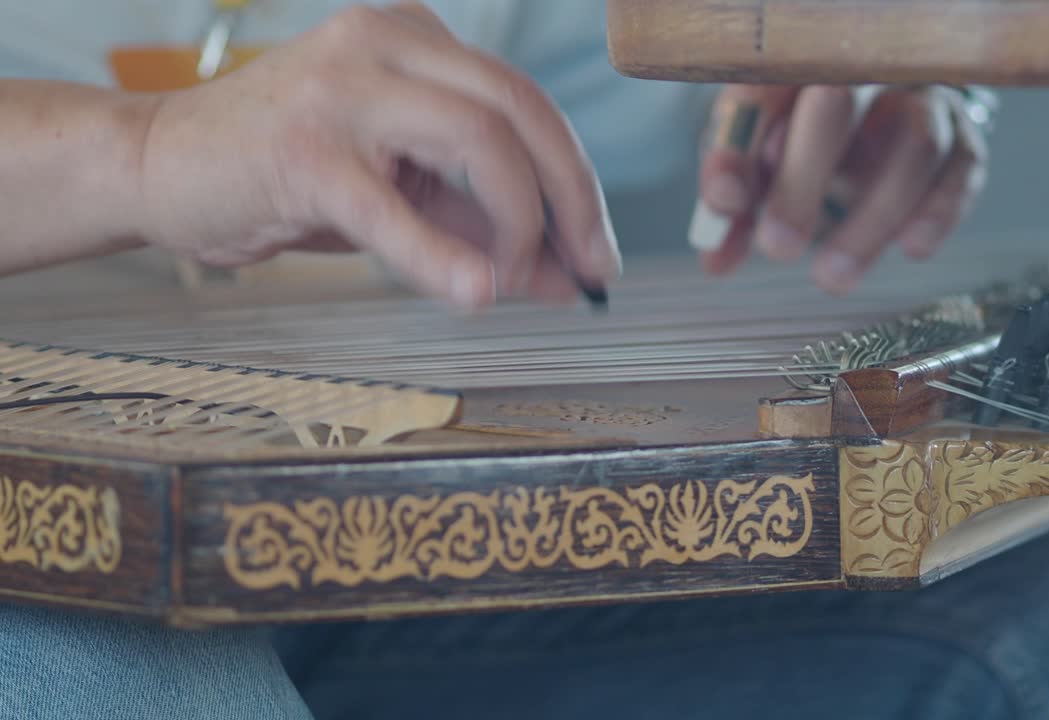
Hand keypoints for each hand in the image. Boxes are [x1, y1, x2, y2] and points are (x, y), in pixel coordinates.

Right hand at [134, 4, 619, 309]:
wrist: (161, 166)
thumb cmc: (286, 178)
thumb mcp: (406, 196)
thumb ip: (486, 227)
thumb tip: (571, 277)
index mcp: (417, 41)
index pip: (527, 102)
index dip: (578, 181)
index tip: (598, 253)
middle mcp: (386, 41)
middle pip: (520, 111)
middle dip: (573, 198)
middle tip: (594, 270)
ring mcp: (343, 87)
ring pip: (478, 141)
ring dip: (518, 224)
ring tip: (513, 281)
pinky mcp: (303, 148)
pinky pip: (393, 207)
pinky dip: (441, 255)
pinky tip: (477, 293)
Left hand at [693, 85, 989, 293]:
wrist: (886, 121)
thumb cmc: (805, 144)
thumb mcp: (757, 168)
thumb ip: (734, 208)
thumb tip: (715, 255)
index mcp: (797, 71)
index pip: (761, 92)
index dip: (740, 147)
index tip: (724, 203)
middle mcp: (863, 73)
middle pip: (836, 105)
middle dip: (802, 181)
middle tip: (778, 248)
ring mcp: (919, 101)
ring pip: (912, 143)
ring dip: (871, 218)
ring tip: (833, 276)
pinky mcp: (963, 139)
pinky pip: (961, 170)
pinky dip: (936, 212)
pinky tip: (909, 247)